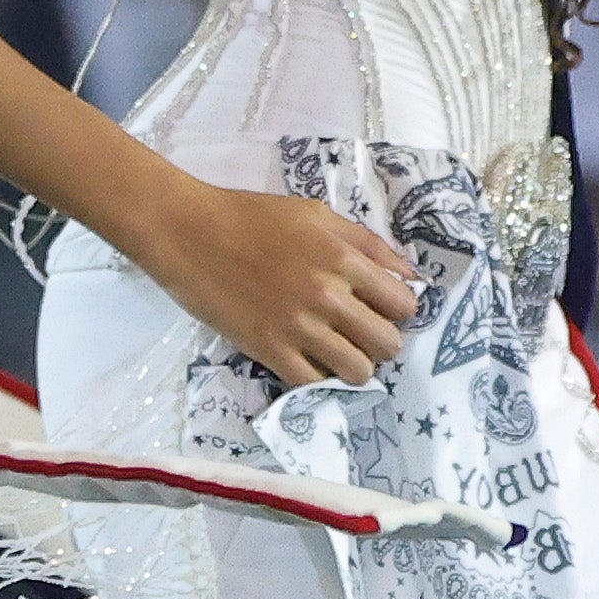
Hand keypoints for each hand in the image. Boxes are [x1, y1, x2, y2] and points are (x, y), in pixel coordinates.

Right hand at [130, 172, 422, 389]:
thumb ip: (367, 244)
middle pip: (388, 343)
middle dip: (383, 342)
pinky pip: (314, 383)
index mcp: (344, 258)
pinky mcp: (268, 349)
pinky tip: (311, 362)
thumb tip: (411, 275)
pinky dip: (319, 378)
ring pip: (358, 371)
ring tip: (339, 352)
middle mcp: (328, 295)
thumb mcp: (317, 215)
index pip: (403, 304)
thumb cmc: (251, 216)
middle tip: (362, 333)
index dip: (398, 310)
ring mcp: (298, 327)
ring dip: (356, 366)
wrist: (188, 232)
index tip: (382, 308)